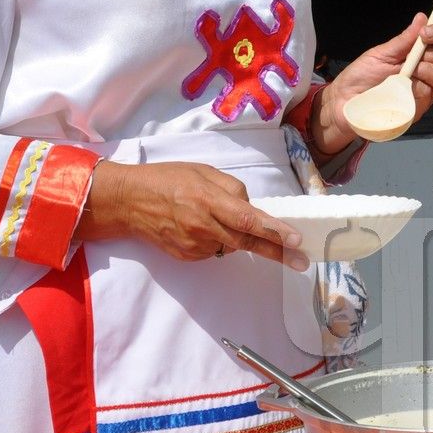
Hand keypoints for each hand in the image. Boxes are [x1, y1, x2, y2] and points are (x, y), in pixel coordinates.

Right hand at [79, 161, 308, 267]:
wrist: (129, 202)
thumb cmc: (168, 180)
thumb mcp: (204, 172)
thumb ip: (233, 189)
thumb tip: (252, 209)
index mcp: (208, 200)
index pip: (248, 220)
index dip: (273, 231)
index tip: (295, 240)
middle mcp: (203, 226)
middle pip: (247, 242)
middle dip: (277, 251)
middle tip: (302, 259)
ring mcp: (194, 245)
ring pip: (231, 245)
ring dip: (238, 236)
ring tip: (216, 216)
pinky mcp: (187, 257)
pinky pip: (215, 250)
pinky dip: (218, 239)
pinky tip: (203, 225)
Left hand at [314, 14, 432, 153]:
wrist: (344, 104)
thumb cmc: (360, 77)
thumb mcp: (381, 54)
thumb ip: (403, 40)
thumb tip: (423, 17)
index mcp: (418, 56)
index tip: (426, 32)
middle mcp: (426, 74)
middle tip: (420, 55)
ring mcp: (424, 93)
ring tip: (414, 71)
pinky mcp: (418, 109)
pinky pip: (432, 97)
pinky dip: (423, 88)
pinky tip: (408, 86)